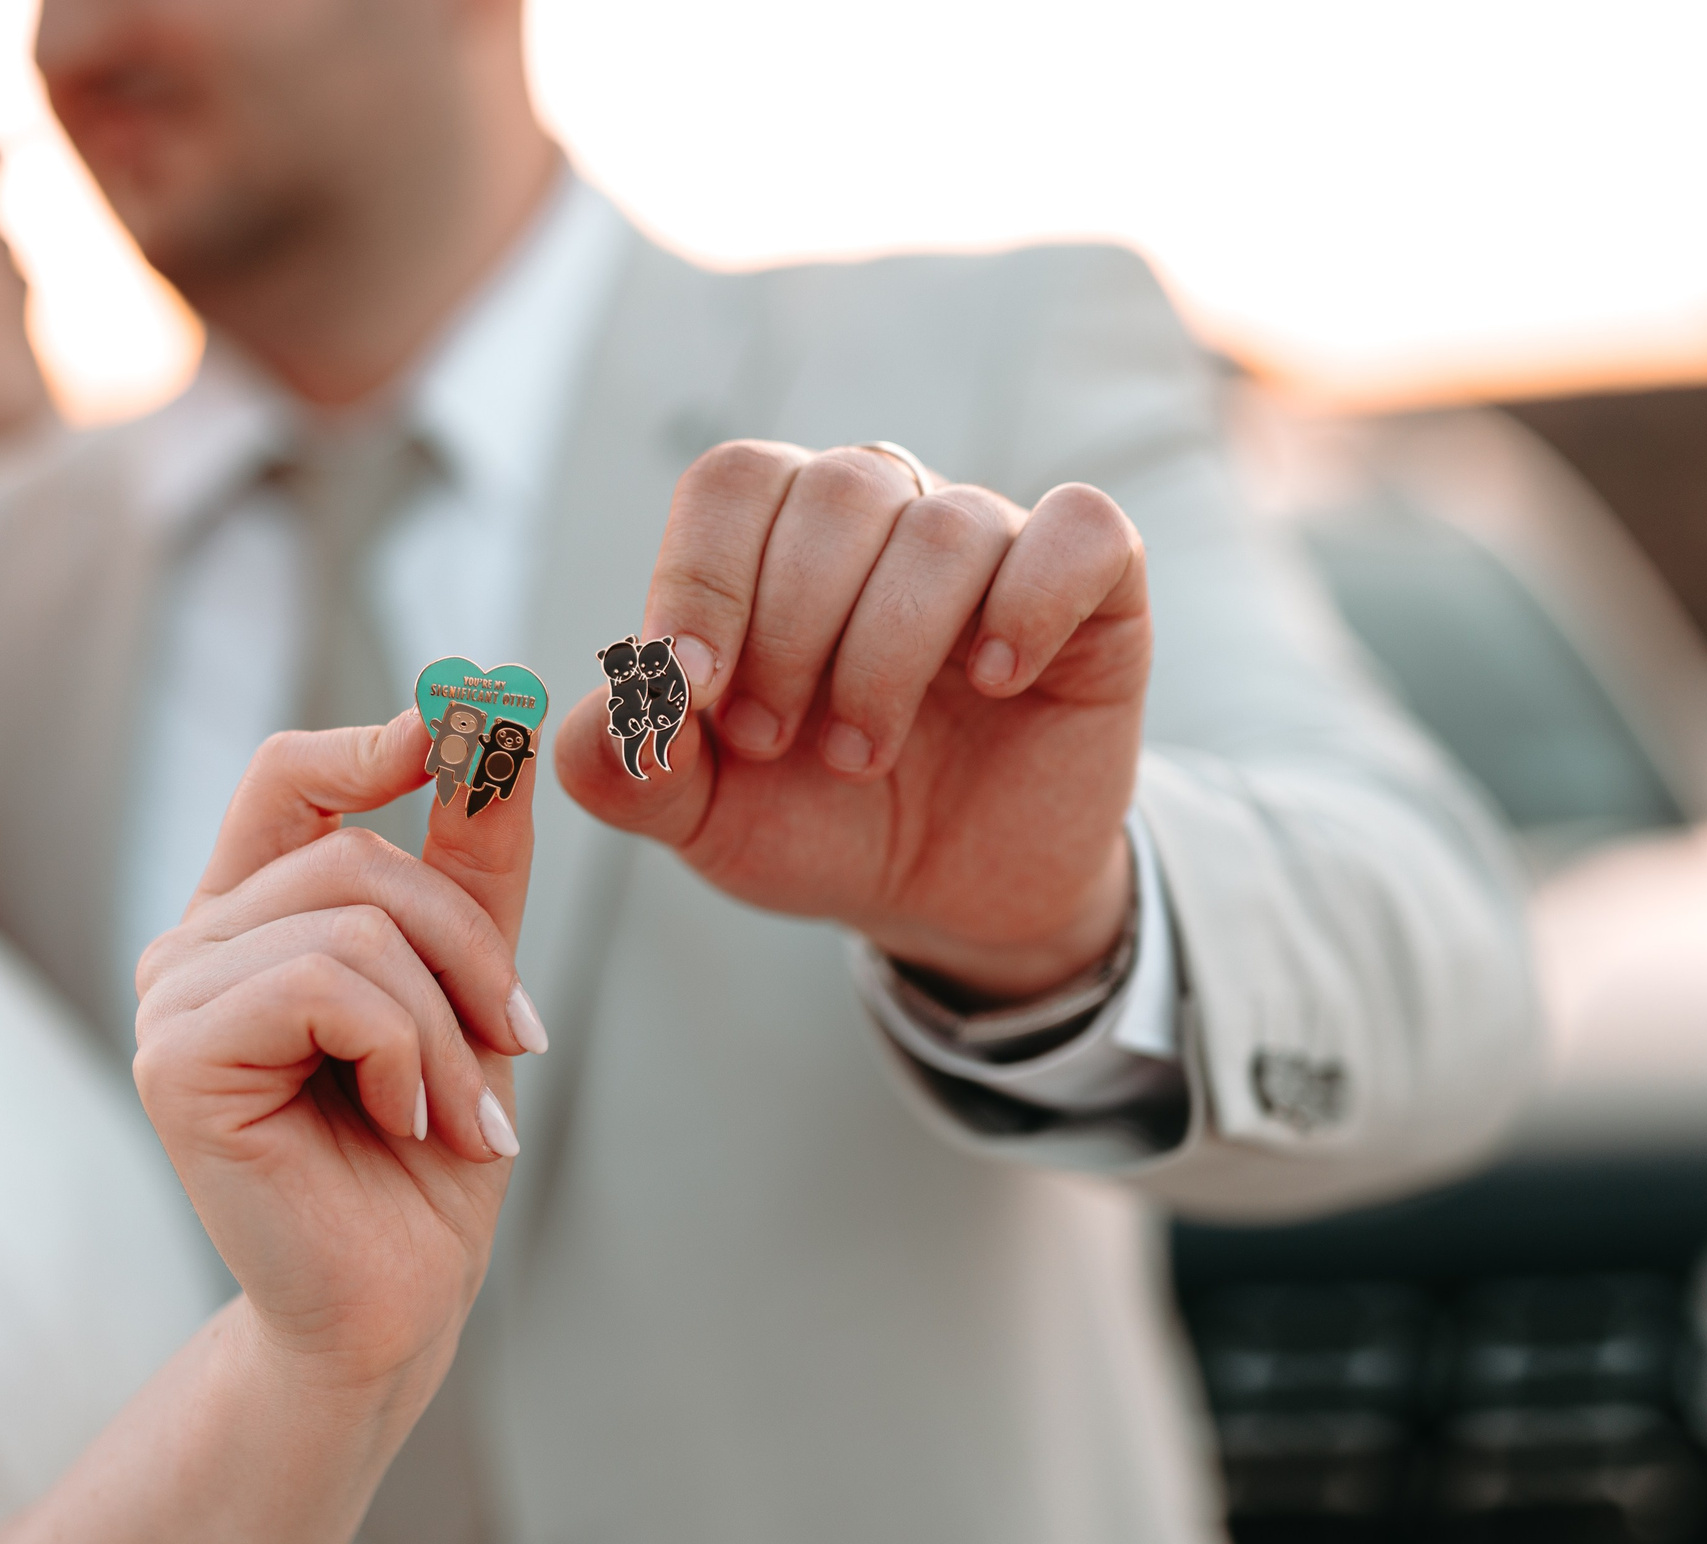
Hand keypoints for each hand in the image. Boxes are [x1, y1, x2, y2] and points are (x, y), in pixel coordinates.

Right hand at [131, 714, 539, 1394]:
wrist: (396, 1303)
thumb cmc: (426, 1158)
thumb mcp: (469, 989)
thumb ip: (474, 863)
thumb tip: (499, 723)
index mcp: (252, 917)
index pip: (289, 778)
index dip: (373, 741)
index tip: (467, 725)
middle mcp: (194, 946)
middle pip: (355, 855)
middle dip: (467, 947)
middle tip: (519, 1041)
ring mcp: (171, 1000)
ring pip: (349, 924)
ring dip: (444, 1025)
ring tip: (461, 1114)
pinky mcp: (174, 1059)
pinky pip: (320, 986)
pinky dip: (400, 1053)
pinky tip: (402, 1122)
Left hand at [556, 442, 1148, 1000]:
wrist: (943, 897)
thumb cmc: (814, 823)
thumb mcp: (701, 814)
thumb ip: (629, 765)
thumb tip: (607, 714)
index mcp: (777, 539)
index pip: (734, 483)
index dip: (705, 576)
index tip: (693, 687)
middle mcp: (883, 514)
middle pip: (834, 492)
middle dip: (793, 631)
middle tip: (780, 743)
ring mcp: (991, 543)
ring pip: (943, 527)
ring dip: (889, 653)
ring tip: (861, 755)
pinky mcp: (1098, 588)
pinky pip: (1083, 532)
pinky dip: (1033, 600)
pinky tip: (997, 680)